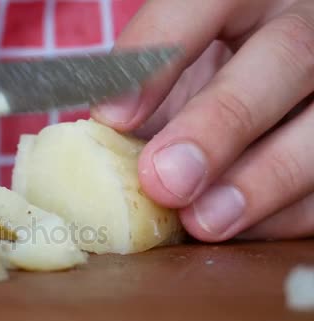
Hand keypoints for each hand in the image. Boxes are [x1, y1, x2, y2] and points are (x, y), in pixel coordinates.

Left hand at [92, 0, 313, 241]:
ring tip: (202, 219)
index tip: (112, 116)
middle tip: (165, 180)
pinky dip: (282, 214)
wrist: (257, 85)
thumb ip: (143, 89)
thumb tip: (98, 143)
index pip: (207, 0)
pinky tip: (233, 226)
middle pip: (285, 57)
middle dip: (221, 124)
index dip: (158, 54)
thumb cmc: (202, 73)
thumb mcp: (174, 64)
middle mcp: (303, 25)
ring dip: (261, 181)